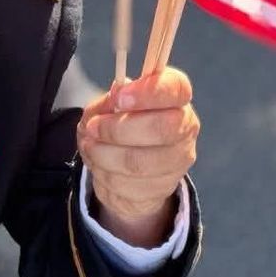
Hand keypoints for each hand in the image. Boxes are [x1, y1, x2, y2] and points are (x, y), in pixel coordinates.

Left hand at [76, 67, 199, 247]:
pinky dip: (105, 175)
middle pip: (162, 129)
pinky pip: (129, 185)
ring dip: (105, 155)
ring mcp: (178, 161)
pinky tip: (98, 166)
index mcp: (176, 97)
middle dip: (118, 129)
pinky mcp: (164, 188)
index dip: (148, 93)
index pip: (176, 88)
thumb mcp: (107, 107)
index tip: (119, 98)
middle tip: (93, 128)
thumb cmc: (118, 124)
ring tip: (90, 147)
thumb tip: (115, 96)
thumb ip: (109, 101)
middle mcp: (185, 127)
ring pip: (140, 163)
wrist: (124, 168)